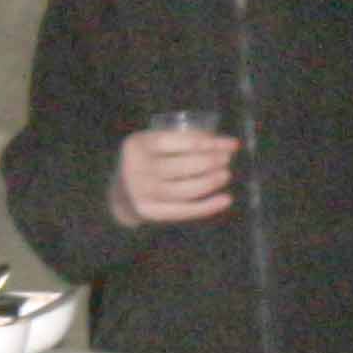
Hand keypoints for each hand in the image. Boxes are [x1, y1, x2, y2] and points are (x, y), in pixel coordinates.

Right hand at [110, 125, 237, 226]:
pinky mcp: (151, 211)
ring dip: (212, 181)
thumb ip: (180, 141)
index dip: (209, 143)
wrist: (121, 193)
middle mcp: (137, 168)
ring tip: (225, 174)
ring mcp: (143, 192)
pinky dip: (208, 206)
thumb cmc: (147, 161)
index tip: (231, 144)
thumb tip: (224, 144)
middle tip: (227, 159)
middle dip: (213, 161)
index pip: (180, 142)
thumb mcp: (153, 144)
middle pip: (185, 166)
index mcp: (138, 145)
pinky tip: (226, 199)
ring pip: (187, 189)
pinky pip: (184, 210)